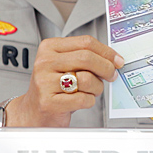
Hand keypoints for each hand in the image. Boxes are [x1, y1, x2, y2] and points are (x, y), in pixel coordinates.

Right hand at [8, 35, 124, 127]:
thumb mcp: (66, 65)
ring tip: (91, 91)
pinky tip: (81, 100)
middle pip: (87, 58)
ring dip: (97, 87)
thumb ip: (86, 57)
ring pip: (87, 79)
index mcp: (50, 48)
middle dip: (106, 68)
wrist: (34, 110)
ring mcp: (44, 83)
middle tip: (112, 75)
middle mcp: (45, 63)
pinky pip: (83, 99)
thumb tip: (114, 59)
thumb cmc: (54, 87)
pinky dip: (89, 101)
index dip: (107, 52)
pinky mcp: (49, 102)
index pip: (85, 42)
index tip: (118, 60)